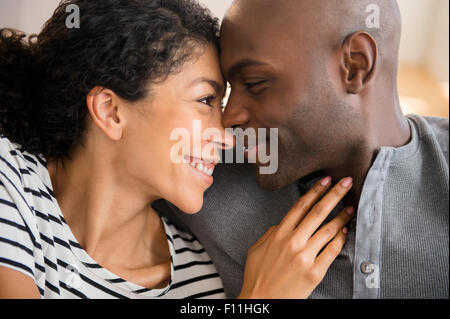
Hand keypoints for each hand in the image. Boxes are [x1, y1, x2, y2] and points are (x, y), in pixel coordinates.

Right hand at [238, 177, 353, 298]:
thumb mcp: (258, 248)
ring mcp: (305, 256)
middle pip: (318, 212)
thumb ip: (272, 232)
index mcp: (278, 233)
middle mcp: (293, 242)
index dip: (315, 191)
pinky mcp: (315, 272)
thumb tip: (285, 224)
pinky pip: (332, 251)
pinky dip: (340, 239)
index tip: (325, 180)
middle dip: (334, 194)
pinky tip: (345, 232)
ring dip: (342, 216)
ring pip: (328, 230)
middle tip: (346, 182)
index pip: (300, 206)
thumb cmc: (258, 275)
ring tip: (351, 208)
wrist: (262, 300)